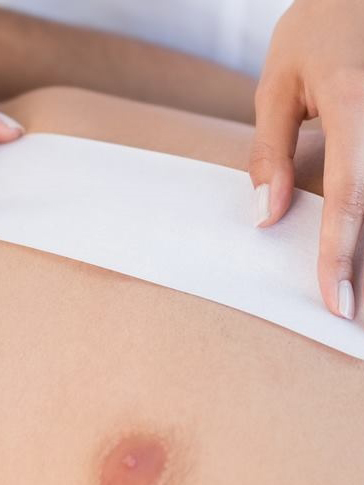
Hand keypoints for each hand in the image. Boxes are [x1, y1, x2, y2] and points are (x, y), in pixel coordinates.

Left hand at [250, 0, 363, 320]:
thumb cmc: (318, 29)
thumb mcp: (277, 83)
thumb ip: (270, 151)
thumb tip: (268, 216)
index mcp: (354, 104)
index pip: (348, 196)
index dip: (340, 255)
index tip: (336, 302)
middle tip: (355, 316)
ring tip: (359, 291)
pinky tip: (357, 240)